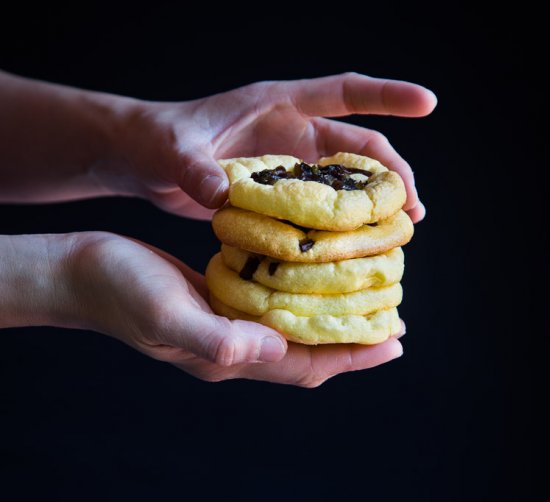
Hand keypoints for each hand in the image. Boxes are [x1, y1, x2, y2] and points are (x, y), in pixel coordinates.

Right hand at [68, 232, 403, 386]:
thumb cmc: (119, 290)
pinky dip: (301, 296)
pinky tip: (312, 278)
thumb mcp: (164, 312)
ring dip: (331, 318)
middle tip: (394, 322)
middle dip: (353, 342)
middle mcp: (235, 347)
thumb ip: (215, 339)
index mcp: (228, 356)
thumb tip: (271, 348)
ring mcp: (228, 324)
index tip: (394, 341)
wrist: (84, 271)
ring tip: (365, 300)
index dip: (352, 357)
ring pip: (294, 328)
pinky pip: (272, 305)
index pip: (305, 365)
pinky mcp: (219, 301)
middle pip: (308, 351)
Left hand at [109, 73, 435, 221]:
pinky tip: (344, 249)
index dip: (388, 94)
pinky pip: (315, 208)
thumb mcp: (174, 149)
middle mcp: (290, 132)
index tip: (429, 103)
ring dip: (367, 207)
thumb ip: (195, 168)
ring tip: (391, 235)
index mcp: (277, 105)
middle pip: (357, 148)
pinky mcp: (275, 192)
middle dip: (389, 175)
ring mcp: (285, 164)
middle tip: (411, 212)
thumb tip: (221, 194)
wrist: (143, 159)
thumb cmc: (156, 139)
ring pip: (341, 184)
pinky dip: (333, 225)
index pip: (344, 91)